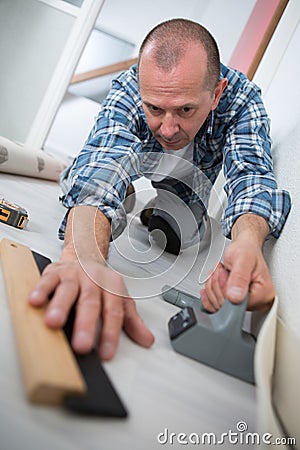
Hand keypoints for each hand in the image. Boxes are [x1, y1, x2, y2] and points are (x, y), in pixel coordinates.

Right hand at [28, 259, 154, 359]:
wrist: (85, 255)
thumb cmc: (100, 283)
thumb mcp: (120, 299)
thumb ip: (132, 320)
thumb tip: (147, 339)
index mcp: (111, 288)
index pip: (113, 312)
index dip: (111, 334)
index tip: (106, 354)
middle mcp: (93, 280)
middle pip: (90, 303)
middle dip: (86, 325)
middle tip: (82, 344)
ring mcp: (73, 275)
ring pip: (67, 290)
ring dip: (60, 306)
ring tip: (54, 323)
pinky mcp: (54, 272)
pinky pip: (47, 280)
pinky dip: (40, 290)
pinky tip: (35, 302)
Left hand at [200, 240, 274, 312]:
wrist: (245, 247)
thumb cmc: (247, 250)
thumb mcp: (243, 258)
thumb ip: (239, 277)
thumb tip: (235, 297)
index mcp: (264, 294)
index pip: (237, 304)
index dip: (224, 288)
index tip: (224, 272)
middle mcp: (258, 302)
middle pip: (227, 307)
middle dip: (217, 285)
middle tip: (221, 271)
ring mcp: (247, 304)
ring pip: (219, 306)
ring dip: (213, 287)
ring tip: (219, 273)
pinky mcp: (237, 303)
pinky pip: (217, 306)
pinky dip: (211, 292)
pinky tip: (213, 281)